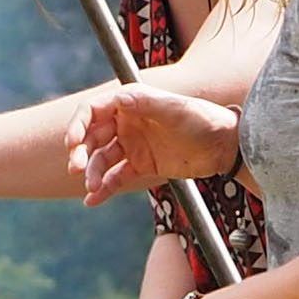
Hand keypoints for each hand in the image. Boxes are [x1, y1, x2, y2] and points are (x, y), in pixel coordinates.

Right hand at [72, 84, 239, 206]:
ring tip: (91, 187)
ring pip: (101, 159)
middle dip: (80, 152)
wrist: (225, 145)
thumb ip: (146, 103)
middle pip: (92, 137)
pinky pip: (116, 177)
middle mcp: (127, 123)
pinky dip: (104, 189)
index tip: (72, 143)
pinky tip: (92, 200)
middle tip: (77, 168)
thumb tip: (118, 97)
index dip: (78, 125)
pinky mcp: (141, 166)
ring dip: (92, 173)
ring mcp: (133, 145)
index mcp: (130, 103)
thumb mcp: (175, 109)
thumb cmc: (203, 119)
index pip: (92, 111)